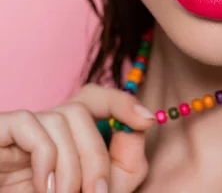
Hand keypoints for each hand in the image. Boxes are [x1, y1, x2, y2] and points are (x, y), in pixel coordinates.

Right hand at [0, 83, 155, 192]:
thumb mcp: (102, 188)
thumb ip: (126, 159)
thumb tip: (139, 125)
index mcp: (69, 133)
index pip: (97, 98)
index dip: (123, 101)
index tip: (148, 121)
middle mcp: (46, 124)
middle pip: (82, 107)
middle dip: (96, 154)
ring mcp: (22, 128)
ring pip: (60, 116)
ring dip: (70, 165)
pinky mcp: (0, 131)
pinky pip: (28, 123)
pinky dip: (44, 157)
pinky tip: (44, 187)